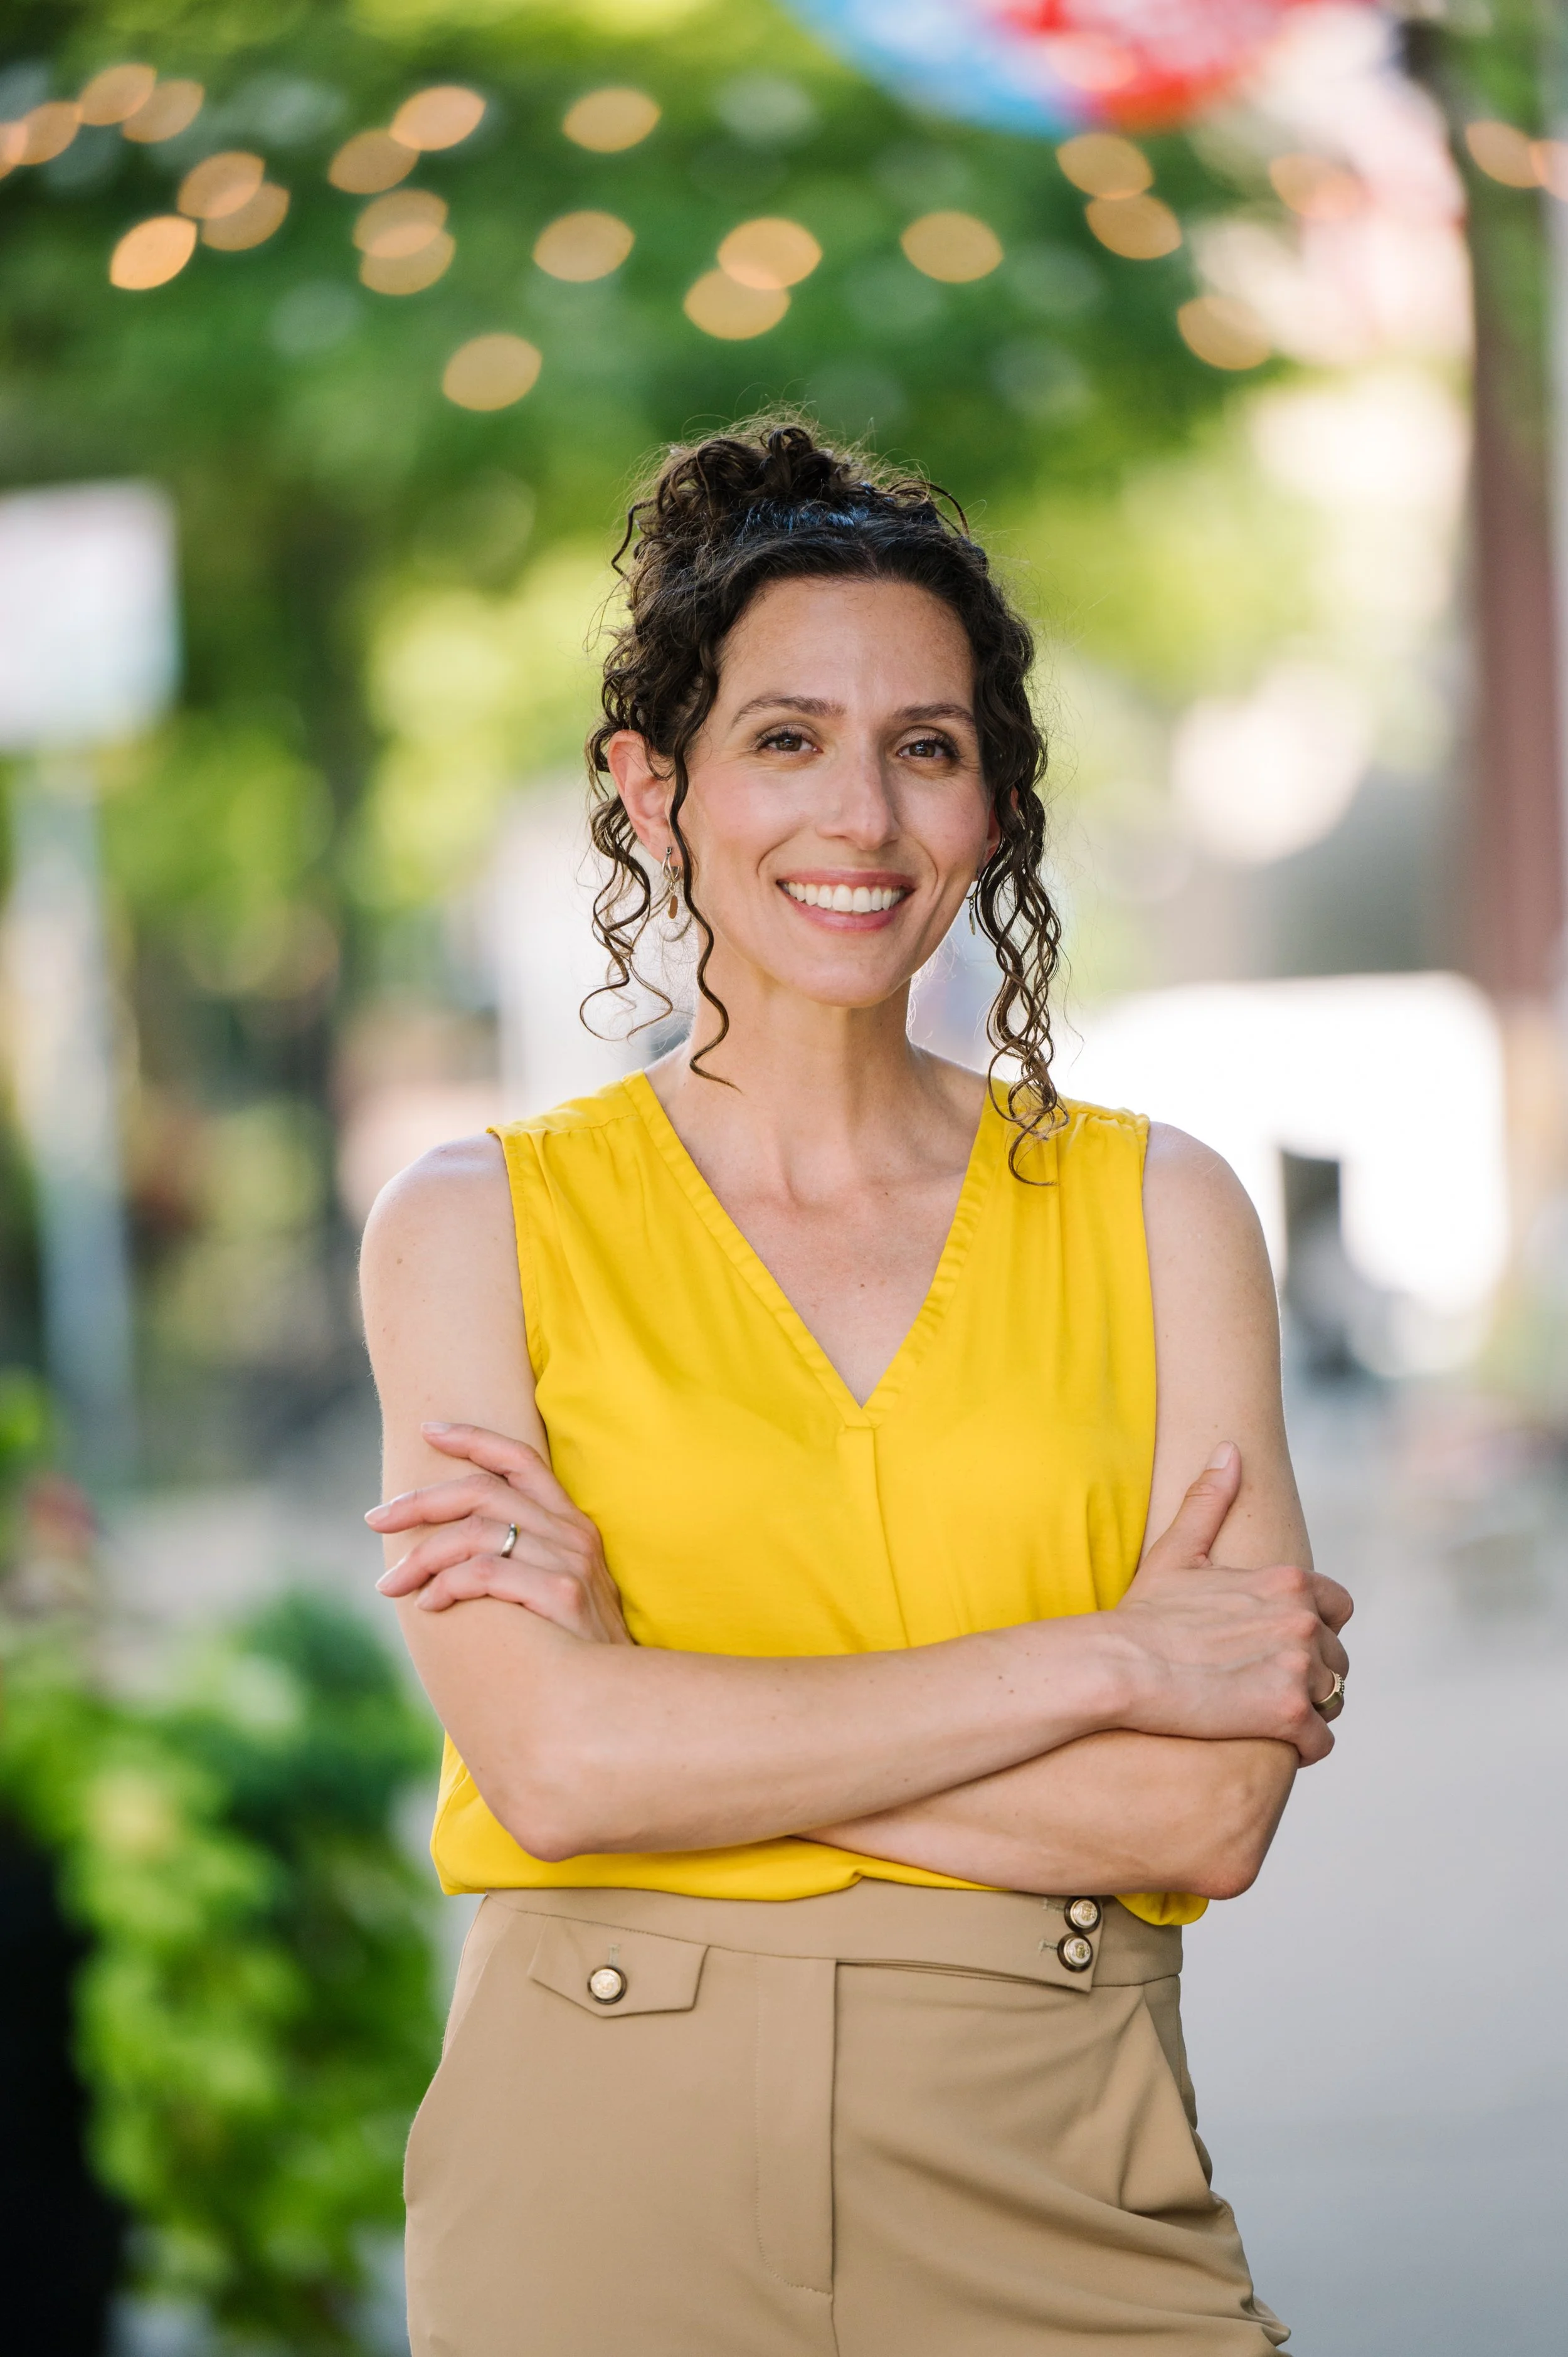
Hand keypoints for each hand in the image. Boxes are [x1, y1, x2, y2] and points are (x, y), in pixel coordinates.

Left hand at [368, 1423, 631, 1641]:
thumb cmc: (573, 1646)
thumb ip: (517, 1556)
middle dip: (420, 1501)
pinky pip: (486, 1573)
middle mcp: (571, 1533)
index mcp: (569, 1522)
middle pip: (482, 1491)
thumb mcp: (555, 1585)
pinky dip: (447, 1585)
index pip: (520, 1458)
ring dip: (422, 1556)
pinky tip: (428, 1605)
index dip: (473, 1438)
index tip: (428, 1430)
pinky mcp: (562, 1595)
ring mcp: (569, 1562)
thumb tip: (446, 1544)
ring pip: (475, 1534)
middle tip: (375, 1519)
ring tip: (392, 1584)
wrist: (617, 1696)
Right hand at [1113, 1443, 1350, 1764]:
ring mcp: (1300, 1669)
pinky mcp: (1290, 1715)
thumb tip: (1229, 1451)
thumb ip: (1210, 1501)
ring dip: (1306, 1712)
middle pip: (1337, 1659)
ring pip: (1333, 1700)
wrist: (1118, 1667)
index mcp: (1287, 1581)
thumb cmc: (1144, 1614)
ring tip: (1262, 1715)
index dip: (1313, 1629)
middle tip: (1261, 1686)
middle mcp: (1303, 1620)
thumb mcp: (1179, 1553)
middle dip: (1309, 1674)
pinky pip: (1321, 1743)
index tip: (1278, 1645)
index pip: (1339, 1608)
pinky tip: (1265, 1740)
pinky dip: (1300, 1748)